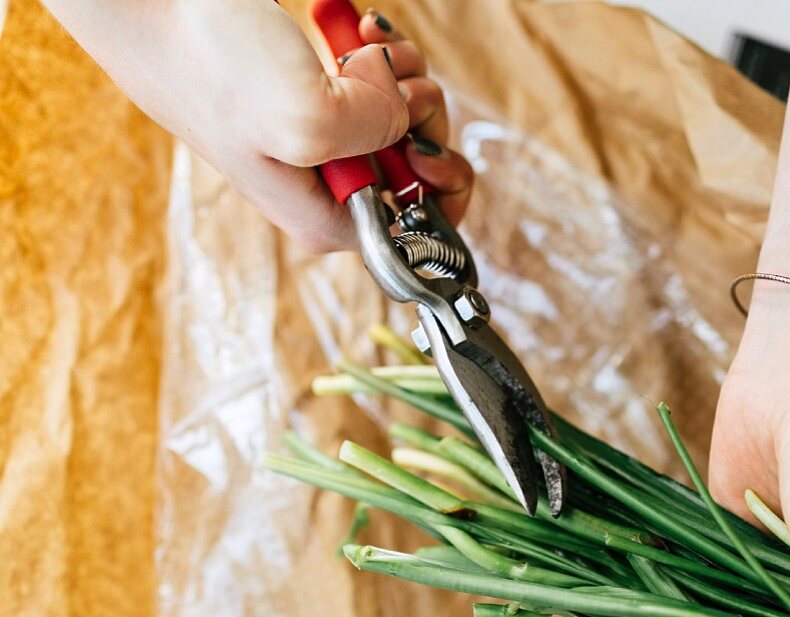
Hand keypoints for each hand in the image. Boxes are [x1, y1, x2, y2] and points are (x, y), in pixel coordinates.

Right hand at [45, 1, 472, 251]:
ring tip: (367, 46)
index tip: (422, 144)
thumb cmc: (214, 66)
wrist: (156, 5)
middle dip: (423, 114)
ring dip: (406, 75)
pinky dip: (385, 53)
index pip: (423, 230)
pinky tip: (361, 29)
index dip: (442, 187)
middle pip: (423, 164)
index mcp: (330, 220)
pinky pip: (383, 81)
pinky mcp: (322, 95)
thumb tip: (402, 109)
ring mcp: (327, 140)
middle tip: (392, 79)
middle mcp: (333, 188)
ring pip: (408, 115)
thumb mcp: (307, 117)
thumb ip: (377, 130)